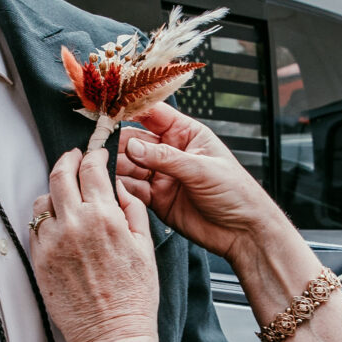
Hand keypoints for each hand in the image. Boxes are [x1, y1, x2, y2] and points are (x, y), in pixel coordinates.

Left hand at [30, 144, 160, 341]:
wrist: (114, 334)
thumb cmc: (134, 297)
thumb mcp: (145, 247)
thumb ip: (132, 210)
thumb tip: (118, 188)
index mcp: (104, 217)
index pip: (90, 169)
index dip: (92, 156)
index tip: (95, 155)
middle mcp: (74, 224)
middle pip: (60, 175)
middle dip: (67, 160)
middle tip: (73, 158)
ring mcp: (52, 242)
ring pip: (43, 200)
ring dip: (54, 191)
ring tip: (64, 195)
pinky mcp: (39, 260)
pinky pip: (35, 228)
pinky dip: (44, 220)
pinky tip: (57, 223)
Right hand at [114, 103, 276, 262]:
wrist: (243, 231)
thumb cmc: (237, 193)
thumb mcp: (202, 169)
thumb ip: (166, 158)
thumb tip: (133, 146)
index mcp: (186, 134)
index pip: (154, 113)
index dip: (131, 109)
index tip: (109, 109)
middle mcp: (171, 152)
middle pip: (136, 140)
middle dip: (118, 142)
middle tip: (98, 145)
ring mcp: (163, 175)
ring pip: (130, 165)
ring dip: (116, 166)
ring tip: (101, 167)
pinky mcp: (156, 198)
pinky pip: (133, 189)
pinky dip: (121, 188)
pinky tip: (112, 186)